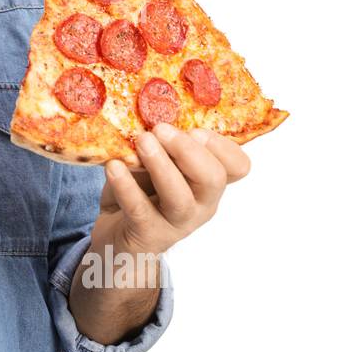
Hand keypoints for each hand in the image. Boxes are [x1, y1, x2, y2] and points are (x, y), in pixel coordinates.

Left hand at [96, 122, 251, 256]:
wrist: (116, 239)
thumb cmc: (140, 194)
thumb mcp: (154, 164)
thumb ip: (162, 145)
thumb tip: (152, 112)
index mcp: (208, 182)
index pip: (237, 166)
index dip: (222, 145)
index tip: (196, 128)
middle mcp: (201, 204)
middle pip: (213, 179)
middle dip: (189, 150)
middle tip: (161, 129)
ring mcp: (177, 223)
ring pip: (180, 198)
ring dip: (161, 166)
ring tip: (141, 142)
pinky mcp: (147, 235)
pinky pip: (140, 210)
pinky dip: (126, 186)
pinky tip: (114, 166)